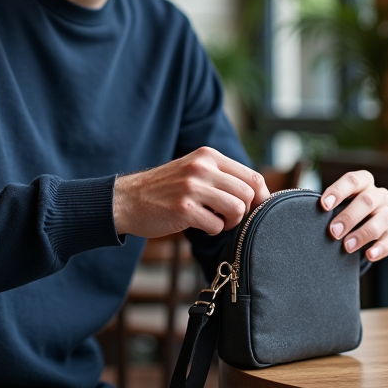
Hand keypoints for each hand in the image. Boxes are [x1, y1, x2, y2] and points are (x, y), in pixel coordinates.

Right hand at [114, 147, 269, 237]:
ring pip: (237, 209)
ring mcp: (192, 187)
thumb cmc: (164, 189)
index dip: (261, 197)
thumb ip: (221, 175)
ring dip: (230, 222)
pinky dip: (213, 231)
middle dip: (245, 212)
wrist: (127, 199)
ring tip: (215, 221)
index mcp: (208, 156)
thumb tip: (258, 194)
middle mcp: (202, 167)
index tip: (255, 210)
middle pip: (248, 194)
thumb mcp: (193, 170)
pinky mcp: (183, 209)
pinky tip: (199, 225)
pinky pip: (217, 226)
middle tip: (229, 217)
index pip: (252, 176)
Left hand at [320, 170, 387, 261]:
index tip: (324, 205)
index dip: (338, 191)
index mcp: (362, 182)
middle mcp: (377, 195)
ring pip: (384, 219)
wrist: (348, 229)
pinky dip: (381, 248)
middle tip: (333, 231)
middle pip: (368, 200)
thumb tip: (302, 209)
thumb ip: (323, 205)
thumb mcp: (330, 204)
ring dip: (364, 233)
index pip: (353, 180)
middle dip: (349, 216)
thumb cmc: (336, 211)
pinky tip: (369, 255)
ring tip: (347, 246)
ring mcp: (386, 214)